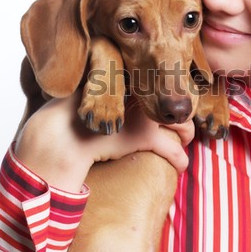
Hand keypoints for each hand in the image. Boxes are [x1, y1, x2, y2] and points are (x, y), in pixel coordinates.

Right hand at [15, 92, 193, 192]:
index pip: (164, 89)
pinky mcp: (145, 137)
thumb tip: (118, 102)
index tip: (172, 114)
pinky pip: (174, 151)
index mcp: (134, 85)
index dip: (172, 103)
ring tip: (184, 144)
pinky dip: (181, 161)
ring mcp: (146, 116)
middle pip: (178, 107)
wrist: (64, 133)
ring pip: (183, 128)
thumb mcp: (97, 99)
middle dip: (185, 121)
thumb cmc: (76, 117)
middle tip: (184, 132)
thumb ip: (112, 96)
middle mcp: (143, 97)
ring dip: (187, 138)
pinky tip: (181, 166)